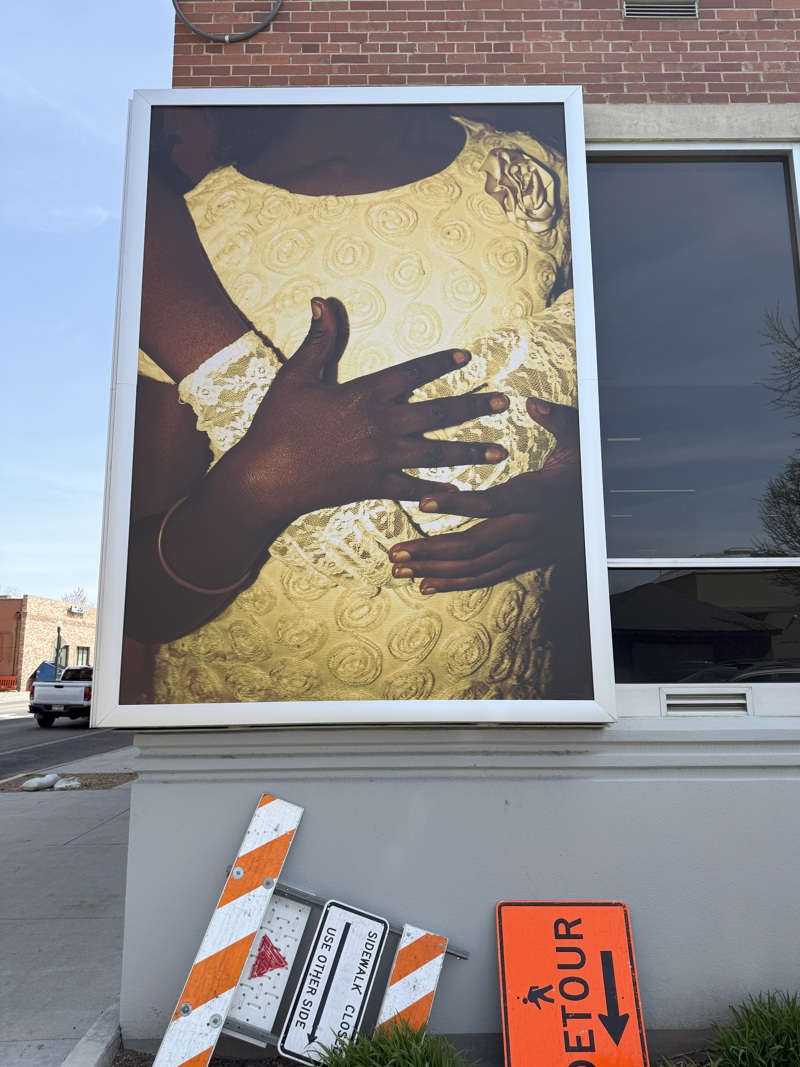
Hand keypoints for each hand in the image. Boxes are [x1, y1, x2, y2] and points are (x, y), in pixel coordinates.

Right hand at [221, 297, 510, 527]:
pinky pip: (414, 490)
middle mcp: (381, 425)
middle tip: (503, 402)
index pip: (413, 373)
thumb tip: (321, 302)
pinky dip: (438, 492)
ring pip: (437, 453)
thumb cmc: (278, 424)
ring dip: (471, 451)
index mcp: (365, 394)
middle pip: (438, 413)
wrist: (266, 477)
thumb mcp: (296, 376)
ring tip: (501, 450)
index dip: (442, 364)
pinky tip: (462, 492)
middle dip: (473, 406)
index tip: (468, 359)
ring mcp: (381, 459)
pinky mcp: (375, 486)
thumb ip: (318, 341)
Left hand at [387, 398, 582, 592]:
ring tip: (400, 568)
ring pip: (476, 567)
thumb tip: (531, 403)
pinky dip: (456, 583)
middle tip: (395, 551)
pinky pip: (486, 577)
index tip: (424, 502)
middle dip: (432, 550)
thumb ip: (557, 420)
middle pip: (475, 545)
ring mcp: (525, 549)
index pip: (493, 503)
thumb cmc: (591, 473)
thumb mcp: (582, 441)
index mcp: (536, 495)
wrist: (613, 515)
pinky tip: (427, 585)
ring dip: (436, 569)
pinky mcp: (523, 561)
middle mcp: (528, 528)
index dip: (458, 505)